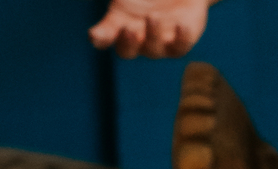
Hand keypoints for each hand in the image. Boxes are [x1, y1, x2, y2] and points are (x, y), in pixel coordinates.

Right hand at [89, 0, 209, 56]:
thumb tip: (108, 9)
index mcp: (119, 23)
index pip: (104, 36)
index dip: (100, 38)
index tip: (95, 35)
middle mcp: (137, 39)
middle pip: (127, 51)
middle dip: (128, 42)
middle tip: (129, 29)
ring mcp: (159, 44)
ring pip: (153, 50)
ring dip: (153, 35)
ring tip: (153, 16)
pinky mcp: (180, 44)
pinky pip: (181, 48)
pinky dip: (182, 38)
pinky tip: (182, 24)